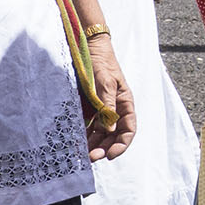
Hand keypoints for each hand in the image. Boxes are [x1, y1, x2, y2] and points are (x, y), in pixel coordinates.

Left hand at [84, 34, 136, 160]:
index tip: (110, 155)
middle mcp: (115, 109)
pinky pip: (88, 126)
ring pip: (100, 134)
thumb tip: (110, 129)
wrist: (87, 47)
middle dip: (105, 148)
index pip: (128, 129)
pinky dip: (84, 135)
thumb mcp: (106, 81)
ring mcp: (101, 109)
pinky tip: (76, 141)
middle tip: (90, 157)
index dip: (122, 144)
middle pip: (114, 135)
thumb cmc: (101, 62)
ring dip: (93, 144)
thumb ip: (108, 104)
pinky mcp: (89, 108)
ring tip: (81, 153)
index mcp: (124, 103)